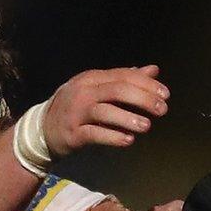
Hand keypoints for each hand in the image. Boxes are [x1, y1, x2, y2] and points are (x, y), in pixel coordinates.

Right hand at [42, 65, 169, 155]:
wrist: (44, 128)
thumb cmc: (77, 107)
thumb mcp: (99, 89)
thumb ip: (125, 80)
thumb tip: (153, 70)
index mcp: (92, 78)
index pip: (123, 76)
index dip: (146, 84)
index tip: (165, 94)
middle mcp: (84, 92)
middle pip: (116, 90)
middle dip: (142, 99)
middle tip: (162, 109)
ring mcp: (76, 112)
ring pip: (104, 111)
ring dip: (127, 118)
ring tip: (147, 126)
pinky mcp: (73, 133)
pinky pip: (94, 133)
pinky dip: (112, 136)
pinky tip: (128, 140)